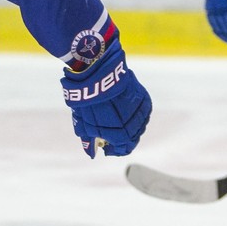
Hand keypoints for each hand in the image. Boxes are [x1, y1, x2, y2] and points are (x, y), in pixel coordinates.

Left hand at [61, 36, 150, 157]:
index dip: (113, 149)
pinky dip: (134, 113)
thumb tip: (92, 152)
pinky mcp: (143, 97)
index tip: (105, 145)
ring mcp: (142, 112)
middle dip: (121, 137)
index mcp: (122, 136)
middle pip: (132, 138)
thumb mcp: (84, 124)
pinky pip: (142, 112)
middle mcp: (136, 127)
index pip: (123, 150)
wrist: (98, 73)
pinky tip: (123, 108)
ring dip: (129, 125)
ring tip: (115, 117)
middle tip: (108, 130)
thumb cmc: (88, 100)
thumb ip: (90, 140)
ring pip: (138, 125)